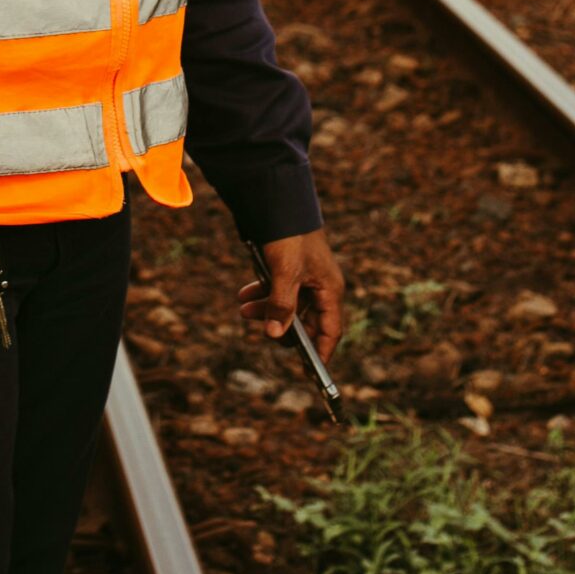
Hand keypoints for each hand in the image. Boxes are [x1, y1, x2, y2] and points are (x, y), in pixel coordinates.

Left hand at [235, 228, 346, 362]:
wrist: (279, 200)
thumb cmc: (290, 236)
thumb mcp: (285, 273)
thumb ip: (281, 305)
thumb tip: (275, 334)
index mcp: (329, 289)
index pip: (331, 331)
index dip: (322, 352)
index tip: (311, 373)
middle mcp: (321, 286)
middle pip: (306, 320)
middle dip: (282, 326)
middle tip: (262, 330)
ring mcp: (305, 278)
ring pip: (288, 304)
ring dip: (266, 308)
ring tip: (243, 308)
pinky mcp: (290, 269)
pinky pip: (278, 289)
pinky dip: (262, 294)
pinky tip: (243, 295)